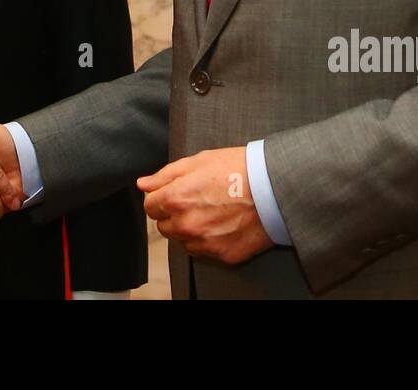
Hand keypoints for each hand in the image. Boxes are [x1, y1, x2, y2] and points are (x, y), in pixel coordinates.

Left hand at [137, 147, 272, 264]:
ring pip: (183, 240)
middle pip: (164, 226)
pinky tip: (223, 223)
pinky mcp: (222, 255)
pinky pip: (204, 250)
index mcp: (176, 199)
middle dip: (173, 214)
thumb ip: (165, 175)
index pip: (150, 207)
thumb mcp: (198, 161)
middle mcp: (186, 225)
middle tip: (195, 199)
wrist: (274, 188)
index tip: (172, 193)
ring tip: (212, 210)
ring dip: (189, 228)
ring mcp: (204, 243)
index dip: (160, 198)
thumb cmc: (237, 168)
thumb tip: (143, 184)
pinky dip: (208, 239)